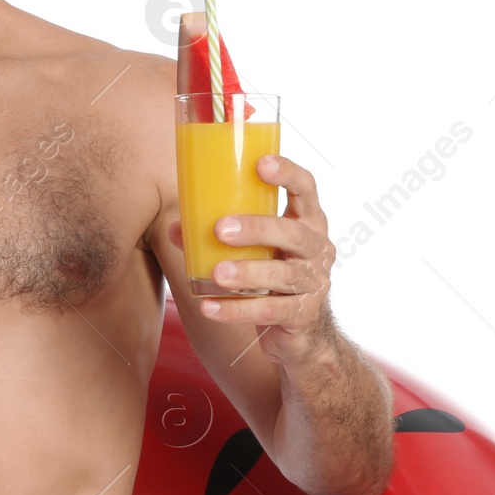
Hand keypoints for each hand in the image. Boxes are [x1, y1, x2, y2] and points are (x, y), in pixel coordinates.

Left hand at [175, 153, 337, 364]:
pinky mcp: (304, 315)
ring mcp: (315, 283)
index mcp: (307, 221)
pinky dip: (237, 310)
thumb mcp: (254, 249)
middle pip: (294, 233)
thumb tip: (177, 228)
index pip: (306, 189)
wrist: (299, 331)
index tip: (260, 164)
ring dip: (247, 272)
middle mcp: (318, 249)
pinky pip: (270, 311)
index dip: (288, 173)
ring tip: (216, 274)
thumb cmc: (272, 274)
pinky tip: (210, 307)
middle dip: (257, 228)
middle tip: (221, 230)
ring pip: (283, 275)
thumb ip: (219, 236)